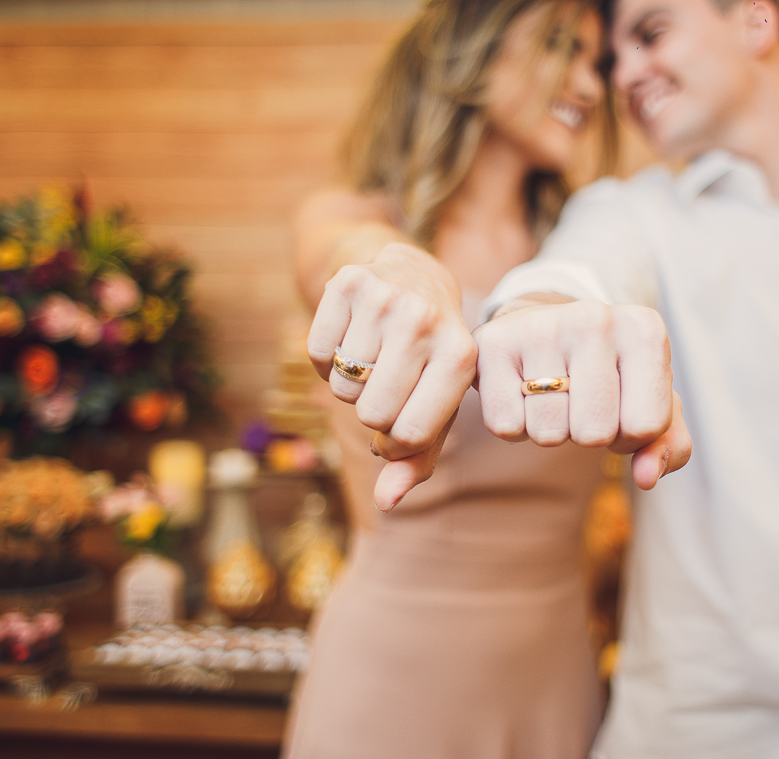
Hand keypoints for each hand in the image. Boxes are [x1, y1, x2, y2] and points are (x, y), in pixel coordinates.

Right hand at [307, 243, 477, 510]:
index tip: (400, 427)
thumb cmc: (428, 358)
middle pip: (372, 414)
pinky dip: (327, 360)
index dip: (396, 443)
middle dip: (373, 413)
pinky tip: (352, 340)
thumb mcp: (437, 403)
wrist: (412, 276)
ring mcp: (387, 299)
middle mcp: (426, 323)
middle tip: (386, 389)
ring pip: (342, 387)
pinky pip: (317, 354)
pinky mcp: (348, 283)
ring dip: (351, 386)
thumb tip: (387, 503)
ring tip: (373, 362)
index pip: (411, 434)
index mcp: (461, 356)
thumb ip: (416, 460)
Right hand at [473, 299, 690, 488]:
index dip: (630, 436)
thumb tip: (646, 477)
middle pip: (596, 433)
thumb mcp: (649, 402)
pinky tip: (521, 393)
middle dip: (588, 434)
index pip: (646, 426)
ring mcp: (541, 326)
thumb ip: (668, 445)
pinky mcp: (493, 343)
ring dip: (551, 431)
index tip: (619, 409)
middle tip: (580, 403)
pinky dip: (514, 425)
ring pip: (549, 433)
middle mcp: (594, 317)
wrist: (544, 327)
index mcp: (644, 330)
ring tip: (551, 396)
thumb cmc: (607, 374)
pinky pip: (506, 426)